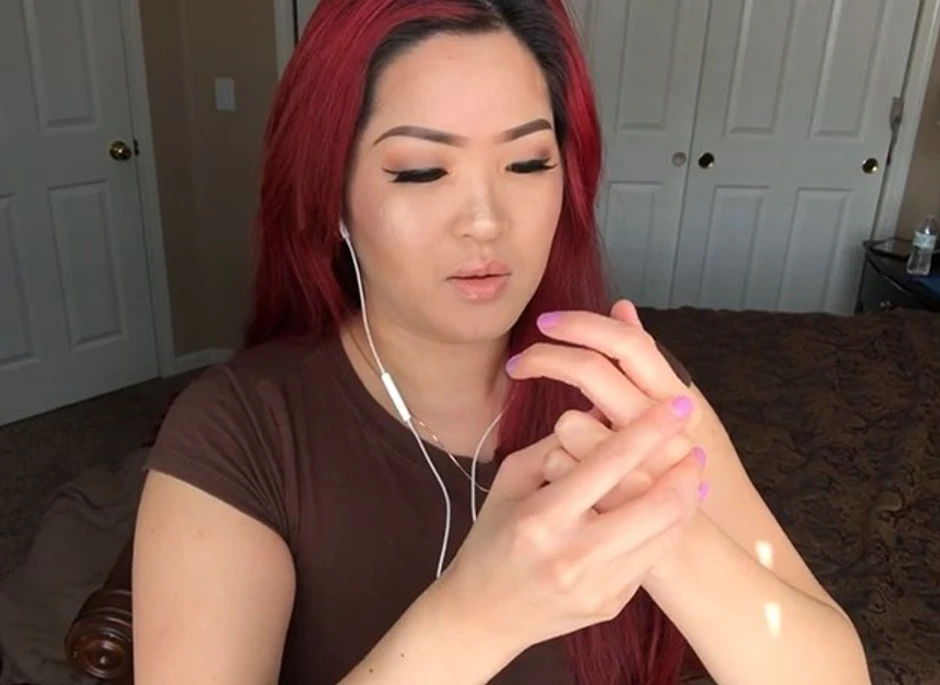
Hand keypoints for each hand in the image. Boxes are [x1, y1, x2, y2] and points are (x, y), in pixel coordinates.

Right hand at [437, 397, 702, 652]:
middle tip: (692, 446)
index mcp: (543, 516)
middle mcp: (573, 553)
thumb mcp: (511, 481)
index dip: (651, 429)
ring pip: (666, 534)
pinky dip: (668, 528)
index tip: (678, 404)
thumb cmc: (493, 538)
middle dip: (685, 469)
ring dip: (687, 498)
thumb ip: (556, 445)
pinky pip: (652, 559)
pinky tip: (669, 510)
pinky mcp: (611, 605)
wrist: (483, 616)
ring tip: (691, 474)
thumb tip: (602, 410)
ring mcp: (597, 585)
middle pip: (656, 504)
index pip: (610, 462)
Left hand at [507, 300, 700, 508]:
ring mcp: (636, 468)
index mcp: (680, 402)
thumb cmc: (670, 482)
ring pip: (568, 420)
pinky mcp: (609, 506)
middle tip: (518, 362)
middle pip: (591, 370)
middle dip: (545, 358)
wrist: (689, 559)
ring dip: (561, 429)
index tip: (548, 322)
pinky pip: (557, 462)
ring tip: (566, 444)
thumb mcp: (666, 418)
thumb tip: (622, 307)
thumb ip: (643, 366)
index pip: (629, 343)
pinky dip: (555, 464)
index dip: (584, 324)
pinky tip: (570, 483)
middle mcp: (663, 430)